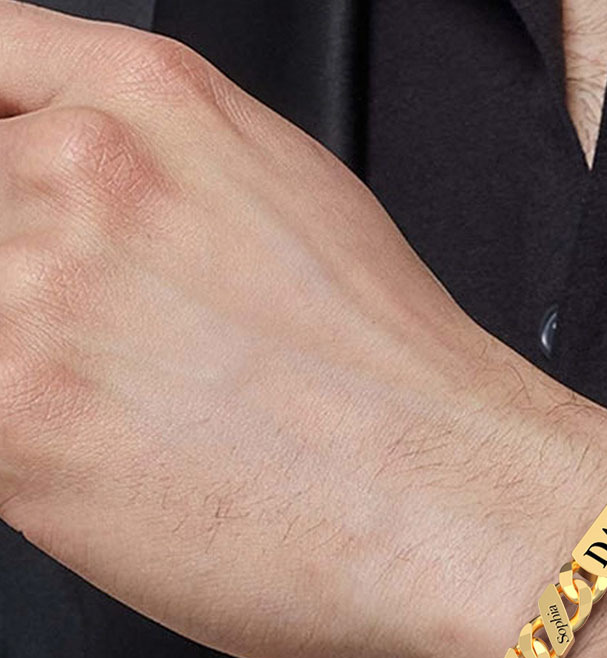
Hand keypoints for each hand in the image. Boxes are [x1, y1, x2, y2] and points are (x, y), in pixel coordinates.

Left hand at [0, 3, 606, 657]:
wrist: (465, 510)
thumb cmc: (409, 394)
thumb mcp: (293, 209)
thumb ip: (155, 180)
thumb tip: (78, 213)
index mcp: (153, 102)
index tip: (8, 217)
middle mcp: (82, 174)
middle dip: (22, 291)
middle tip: (107, 360)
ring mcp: (35, 292)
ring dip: (25, 376)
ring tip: (125, 426)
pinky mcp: (13, 422)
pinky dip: (22, 449)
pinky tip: (104, 472)